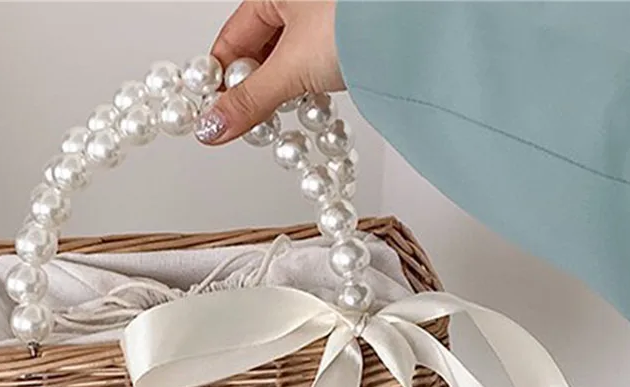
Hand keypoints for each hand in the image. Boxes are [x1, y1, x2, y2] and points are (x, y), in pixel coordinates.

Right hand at [196, 0, 343, 144]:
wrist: (418, 29)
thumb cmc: (357, 25)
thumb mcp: (291, 69)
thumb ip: (248, 102)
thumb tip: (211, 127)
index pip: (231, 39)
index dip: (221, 78)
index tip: (217, 112)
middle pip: (261, 50)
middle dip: (256, 86)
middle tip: (253, 118)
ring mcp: (326, 15)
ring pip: (290, 59)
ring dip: (285, 89)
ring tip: (288, 107)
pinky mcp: (350, 36)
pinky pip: (317, 63)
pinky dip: (310, 85)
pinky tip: (314, 100)